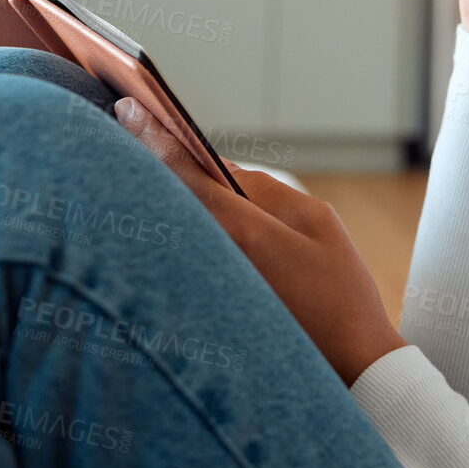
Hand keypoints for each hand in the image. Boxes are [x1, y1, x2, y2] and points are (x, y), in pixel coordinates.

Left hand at [112, 97, 405, 386]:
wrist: (348, 363)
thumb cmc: (339, 290)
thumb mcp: (316, 223)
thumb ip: (265, 189)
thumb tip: (222, 169)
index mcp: (242, 231)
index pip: (185, 172)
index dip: (155, 134)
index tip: (127, 104)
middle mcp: (212, 259)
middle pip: (166, 199)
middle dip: (145, 161)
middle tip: (121, 121)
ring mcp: (204, 287)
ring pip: (170, 229)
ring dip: (156, 196)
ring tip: (138, 161)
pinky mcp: (204, 307)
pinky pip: (178, 257)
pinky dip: (171, 229)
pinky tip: (169, 216)